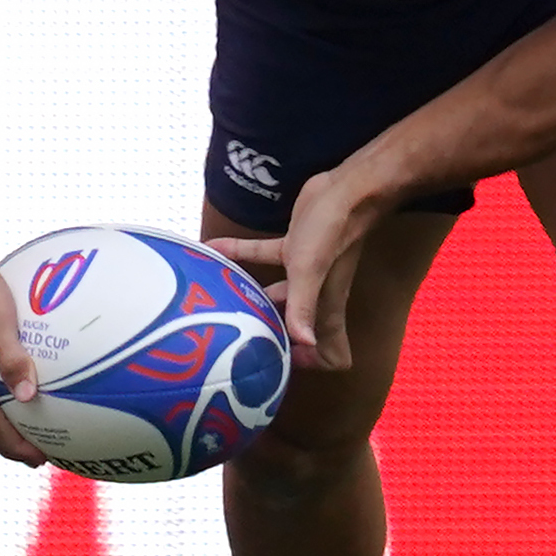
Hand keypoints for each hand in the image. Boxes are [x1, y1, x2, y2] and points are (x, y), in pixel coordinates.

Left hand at [208, 163, 385, 372]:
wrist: (345, 189)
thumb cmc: (331, 233)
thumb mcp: (310, 270)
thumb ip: (303, 306)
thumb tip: (305, 346)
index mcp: (325, 308)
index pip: (332, 354)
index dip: (311, 365)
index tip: (280, 366)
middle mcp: (316, 296)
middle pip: (297, 330)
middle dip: (270, 337)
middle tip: (232, 340)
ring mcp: (304, 271)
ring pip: (276, 297)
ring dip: (250, 298)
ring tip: (216, 301)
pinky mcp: (292, 246)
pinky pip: (261, 256)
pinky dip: (238, 254)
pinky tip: (210, 249)